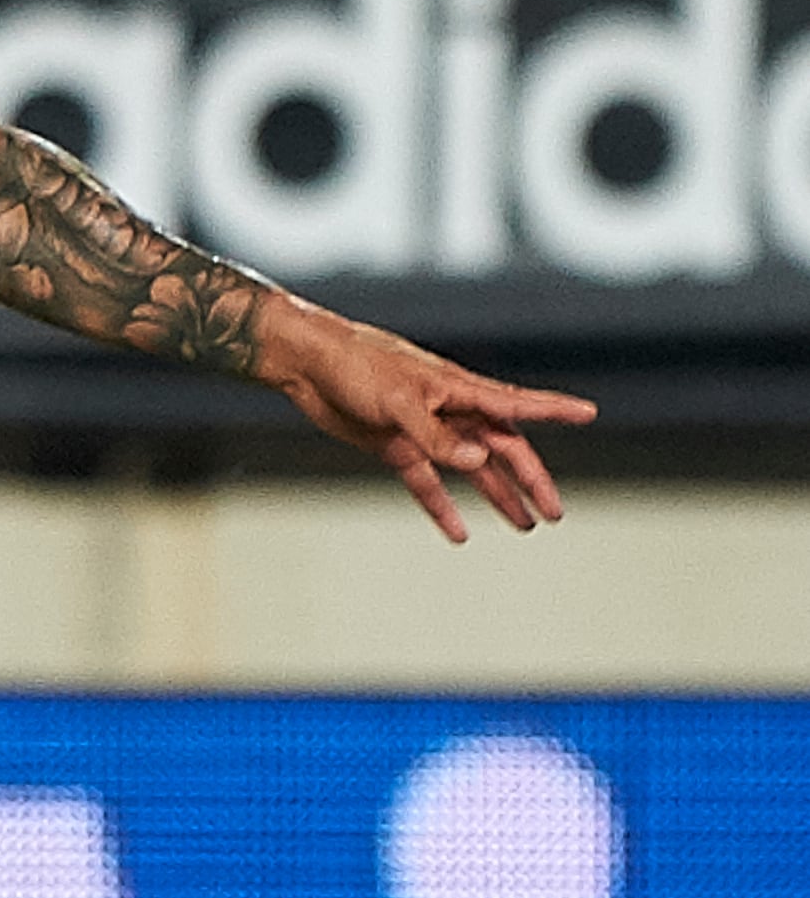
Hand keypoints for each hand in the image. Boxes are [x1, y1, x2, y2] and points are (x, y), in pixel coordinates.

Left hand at [256, 303, 596, 542]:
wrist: (308, 364)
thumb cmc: (356, 367)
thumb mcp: (399, 403)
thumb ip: (437, 436)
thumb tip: (479, 460)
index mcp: (459, 390)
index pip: (518, 403)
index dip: (554, 410)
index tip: (589, 414)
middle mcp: (449, 411)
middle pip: (503, 449)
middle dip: (530, 480)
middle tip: (555, 512)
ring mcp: (424, 431)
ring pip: (471, 470)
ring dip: (497, 496)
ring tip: (524, 526)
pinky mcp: (395, 447)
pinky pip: (426, 483)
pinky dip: (441, 507)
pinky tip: (459, 533)